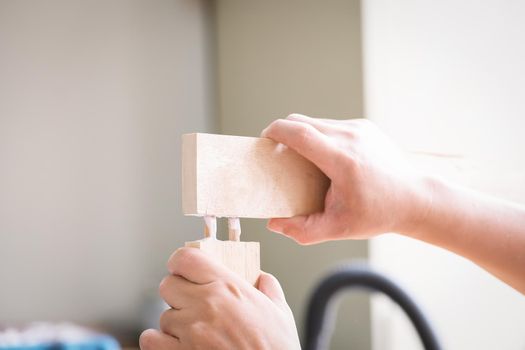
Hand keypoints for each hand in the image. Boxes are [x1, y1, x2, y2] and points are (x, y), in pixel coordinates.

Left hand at [139, 247, 300, 349]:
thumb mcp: (281, 314)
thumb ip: (269, 290)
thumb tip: (263, 280)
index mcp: (228, 287)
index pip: (185, 259)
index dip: (181, 263)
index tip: (183, 269)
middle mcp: (205, 305)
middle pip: (167, 285)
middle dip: (177, 293)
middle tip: (190, 303)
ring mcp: (190, 332)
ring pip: (164, 316)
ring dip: (175, 323)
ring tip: (194, 332)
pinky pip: (151, 340)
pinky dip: (159, 342)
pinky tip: (177, 345)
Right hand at [261, 114, 431, 243]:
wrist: (414, 199)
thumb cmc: (377, 214)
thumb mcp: (338, 228)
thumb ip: (302, 230)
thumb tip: (273, 223)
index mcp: (342, 160)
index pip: (300, 133)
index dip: (276, 132)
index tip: (264, 138)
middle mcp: (350, 137)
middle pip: (303, 121)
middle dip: (284, 132)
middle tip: (277, 151)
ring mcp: (359, 128)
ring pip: (316, 121)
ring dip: (302, 135)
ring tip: (302, 158)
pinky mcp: (364, 126)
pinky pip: (332, 125)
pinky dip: (320, 136)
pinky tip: (326, 158)